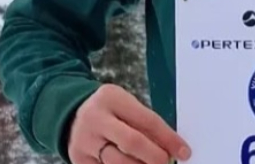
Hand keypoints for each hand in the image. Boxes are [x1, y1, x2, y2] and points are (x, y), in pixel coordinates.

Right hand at [67, 83, 191, 163]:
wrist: (70, 114)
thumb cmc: (109, 111)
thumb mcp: (125, 106)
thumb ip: (145, 124)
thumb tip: (172, 148)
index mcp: (112, 98)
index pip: (147, 120)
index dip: (169, 138)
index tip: (184, 152)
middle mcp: (96, 119)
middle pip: (132, 142)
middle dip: (155, 156)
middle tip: (167, 163)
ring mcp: (85, 141)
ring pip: (118, 163)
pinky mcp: (78, 160)